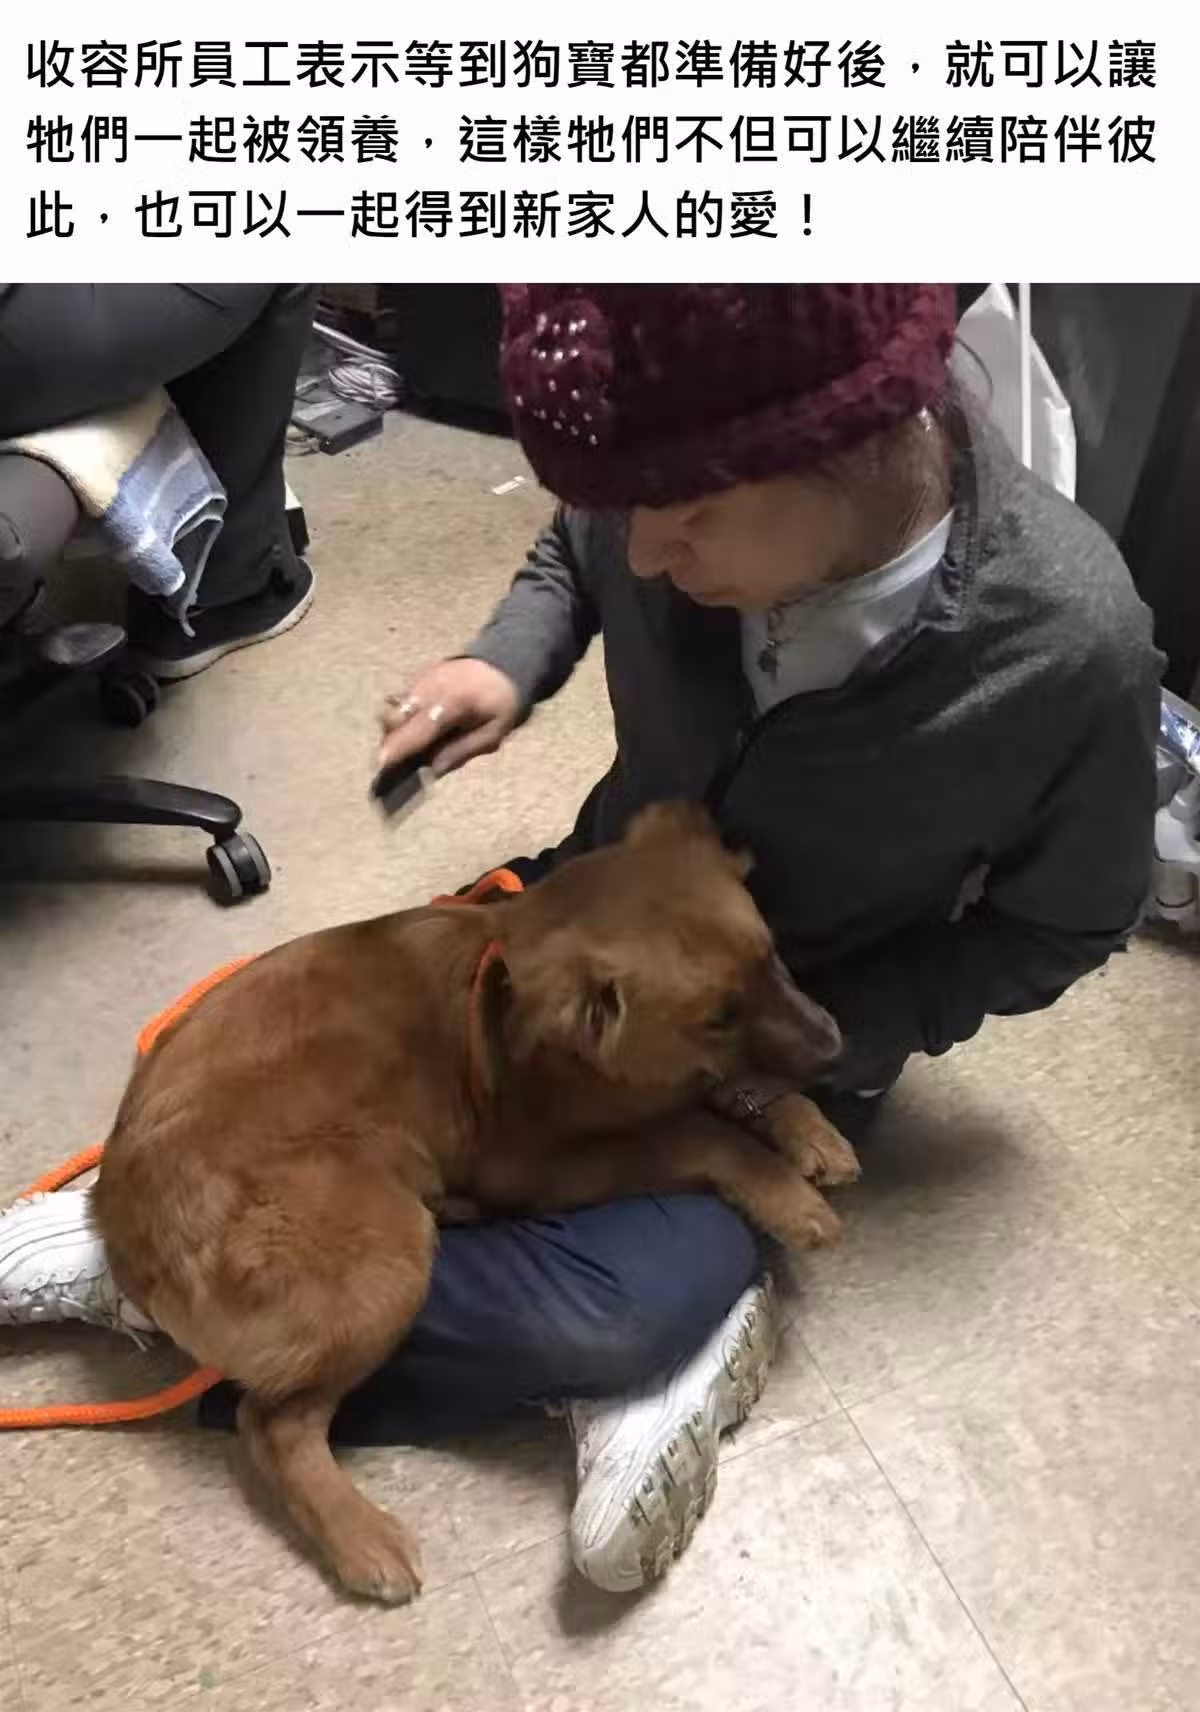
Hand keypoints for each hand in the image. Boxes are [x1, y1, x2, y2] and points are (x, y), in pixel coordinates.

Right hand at [377, 658, 521, 779]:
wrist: (501, 666)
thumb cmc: (500, 703)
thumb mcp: (493, 733)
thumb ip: (462, 751)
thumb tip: (431, 770)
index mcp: (453, 703)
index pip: (419, 727)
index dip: (399, 746)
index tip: (383, 764)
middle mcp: (430, 688)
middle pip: (394, 717)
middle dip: (391, 741)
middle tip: (395, 762)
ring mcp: (420, 681)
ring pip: (392, 709)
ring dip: (394, 731)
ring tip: (406, 748)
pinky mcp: (417, 679)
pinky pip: (400, 702)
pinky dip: (401, 718)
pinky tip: (414, 730)